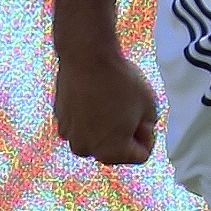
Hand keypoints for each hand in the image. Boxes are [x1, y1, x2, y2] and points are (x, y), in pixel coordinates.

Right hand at [54, 49, 159, 164]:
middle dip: (126, 132)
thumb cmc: (121, 81)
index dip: (147, 133)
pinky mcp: (60, 118)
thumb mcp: (150, 107)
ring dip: (107, 124)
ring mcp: (69, 135)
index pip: (140, 155)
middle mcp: (86, 149)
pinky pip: (83, 122)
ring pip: (98, 136)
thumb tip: (135, 132)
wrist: (87, 55)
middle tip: (129, 106)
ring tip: (111, 98)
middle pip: (116, 149)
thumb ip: (147, 128)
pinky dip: (90, 114)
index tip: (142, 113)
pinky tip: (95, 94)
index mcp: (110, 153)